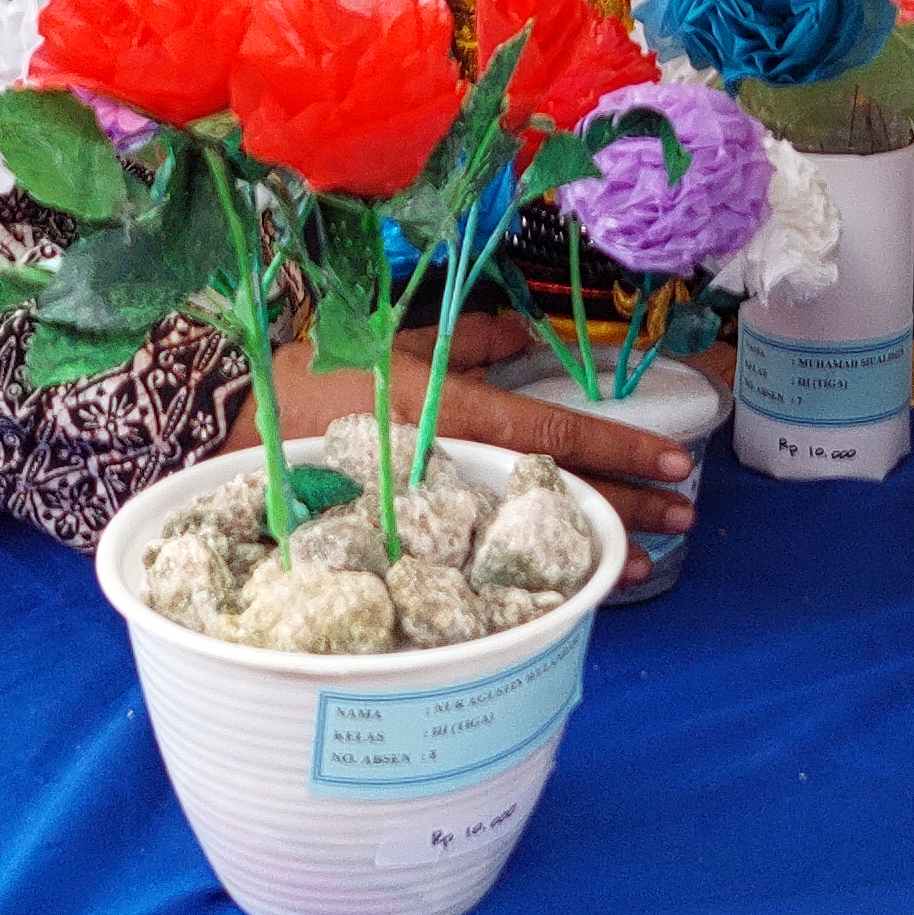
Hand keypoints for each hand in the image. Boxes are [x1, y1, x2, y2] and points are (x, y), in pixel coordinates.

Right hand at [226, 312, 692, 588]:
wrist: (229, 431)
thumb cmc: (317, 378)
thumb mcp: (398, 346)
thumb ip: (472, 340)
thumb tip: (531, 333)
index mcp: (453, 414)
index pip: (554, 436)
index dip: (619, 449)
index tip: (673, 461)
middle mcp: (451, 470)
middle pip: (553, 495)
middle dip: (624, 509)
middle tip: (683, 519)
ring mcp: (432, 515)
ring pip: (524, 537)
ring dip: (584, 550)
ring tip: (640, 563)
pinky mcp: (406, 544)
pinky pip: (480, 560)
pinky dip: (526, 570)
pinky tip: (560, 580)